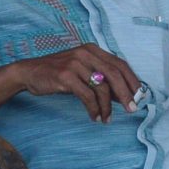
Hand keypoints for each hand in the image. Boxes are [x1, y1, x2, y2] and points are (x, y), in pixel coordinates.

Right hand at [16, 45, 143, 122]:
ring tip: (107, 118)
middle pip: (114, 74)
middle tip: (132, 109)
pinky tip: (94, 116)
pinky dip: (93, 109)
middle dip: (126, 93)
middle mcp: (86, 53)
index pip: (120, 63)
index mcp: (93, 50)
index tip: (139, 96)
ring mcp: (75, 63)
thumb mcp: (82, 70)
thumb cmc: (58, 73)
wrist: (28, 72)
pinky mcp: (65, 76)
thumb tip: (124, 95)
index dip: (132, 80)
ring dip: (107, 106)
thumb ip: (101, 79)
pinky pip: (86, 96)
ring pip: (101, 87)